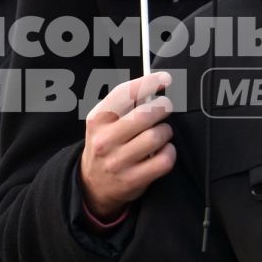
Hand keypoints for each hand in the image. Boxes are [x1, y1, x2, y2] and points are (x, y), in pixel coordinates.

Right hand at [79, 72, 175, 220]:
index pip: (124, 93)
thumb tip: (154, 85)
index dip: (148, 82)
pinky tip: (163, 151)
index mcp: (97, 120)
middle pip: (146, 114)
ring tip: (162, 132)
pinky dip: (169, 152)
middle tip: (166, 107)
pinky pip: (164, 160)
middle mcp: (105, 140)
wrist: (92, 183)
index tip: (164, 79)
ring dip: (166, 131)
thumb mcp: (103, 122)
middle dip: (163, 107)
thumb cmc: (106, 144)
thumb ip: (123, 104)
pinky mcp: (133, 179)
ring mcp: (118, 161)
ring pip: (157, 136)